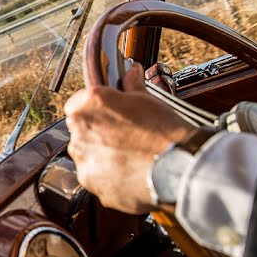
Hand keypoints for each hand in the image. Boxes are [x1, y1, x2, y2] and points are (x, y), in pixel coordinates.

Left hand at [64, 63, 195, 214]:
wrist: (179, 167)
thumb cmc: (165, 131)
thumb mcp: (148, 100)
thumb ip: (132, 86)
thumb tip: (131, 74)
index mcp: (89, 105)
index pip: (78, 103)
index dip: (95, 109)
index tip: (108, 114)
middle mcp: (80, 131)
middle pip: (81, 130)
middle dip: (98, 133)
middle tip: (124, 137)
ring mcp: (83, 159)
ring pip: (87, 154)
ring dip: (101, 155)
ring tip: (129, 157)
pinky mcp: (89, 181)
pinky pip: (94, 176)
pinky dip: (107, 175)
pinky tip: (129, 172)